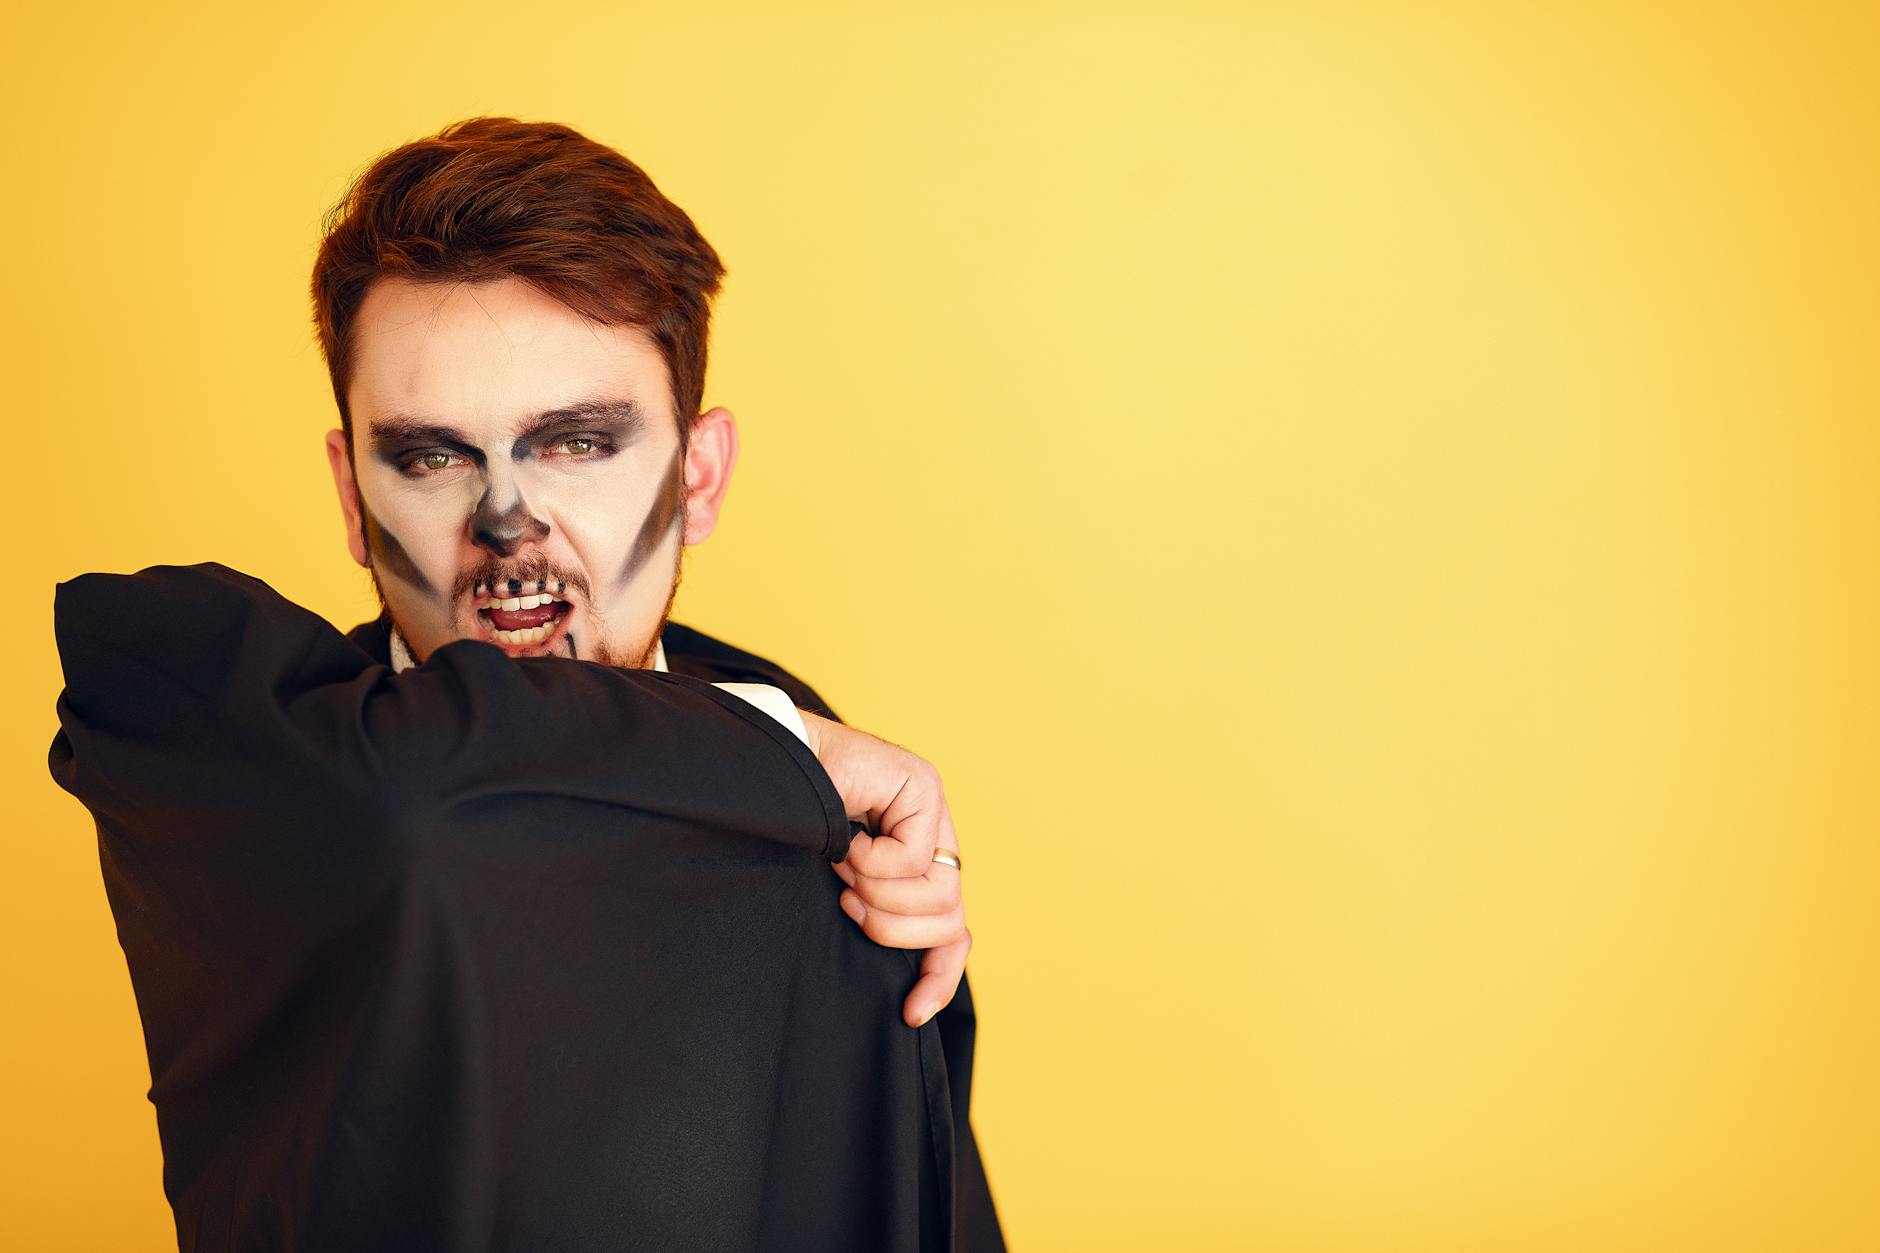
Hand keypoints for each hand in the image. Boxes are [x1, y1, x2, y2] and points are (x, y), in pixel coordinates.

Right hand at [798, 710, 971, 1028]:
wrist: (766, 771)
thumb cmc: (792, 835)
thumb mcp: (841, 896)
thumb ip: (874, 922)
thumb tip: (909, 993)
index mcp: (919, 869)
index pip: (952, 934)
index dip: (939, 978)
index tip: (909, 1013)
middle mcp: (935, 838)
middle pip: (949, 921)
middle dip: (891, 928)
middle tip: (847, 901)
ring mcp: (934, 809)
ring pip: (939, 895)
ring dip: (877, 894)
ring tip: (843, 868)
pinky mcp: (923, 786)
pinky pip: (912, 857)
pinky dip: (869, 860)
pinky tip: (846, 835)